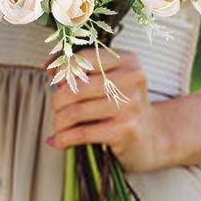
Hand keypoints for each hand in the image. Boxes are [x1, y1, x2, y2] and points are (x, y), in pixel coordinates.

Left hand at [45, 48, 164, 171]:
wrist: (152, 140)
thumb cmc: (122, 107)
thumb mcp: (107, 82)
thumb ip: (79, 70)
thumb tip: (49, 67)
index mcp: (127, 60)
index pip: (84, 58)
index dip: (62, 69)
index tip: (53, 79)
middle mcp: (132, 79)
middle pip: (76, 86)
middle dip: (58, 100)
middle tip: (56, 109)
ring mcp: (130, 105)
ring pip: (76, 110)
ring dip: (59, 121)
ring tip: (58, 127)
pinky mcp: (125, 130)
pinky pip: (83, 132)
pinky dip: (65, 138)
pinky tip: (58, 141)